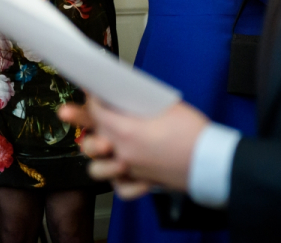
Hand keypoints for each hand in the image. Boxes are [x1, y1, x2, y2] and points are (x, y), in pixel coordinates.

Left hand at [59, 96, 209, 194]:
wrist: (212, 160)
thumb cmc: (192, 131)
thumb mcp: (164, 105)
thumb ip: (138, 101)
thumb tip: (124, 93)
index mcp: (126, 130)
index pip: (95, 112)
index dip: (89, 100)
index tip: (89, 92)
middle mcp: (123, 153)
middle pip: (89, 139)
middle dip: (79, 123)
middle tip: (68, 112)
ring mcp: (130, 171)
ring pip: (96, 169)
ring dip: (96, 156)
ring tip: (100, 144)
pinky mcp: (141, 183)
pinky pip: (120, 187)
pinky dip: (120, 181)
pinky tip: (123, 168)